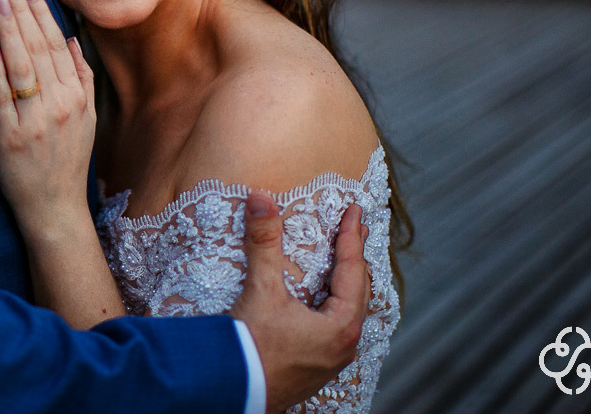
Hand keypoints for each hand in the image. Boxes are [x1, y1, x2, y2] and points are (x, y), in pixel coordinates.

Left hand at [0, 0, 95, 240]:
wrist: (56, 209)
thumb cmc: (66, 162)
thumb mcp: (86, 119)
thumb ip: (82, 78)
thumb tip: (71, 39)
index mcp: (76, 96)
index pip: (56, 44)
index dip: (40, 12)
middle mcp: (59, 105)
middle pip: (39, 48)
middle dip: (21, 11)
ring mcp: (35, 122)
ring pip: (22, 68)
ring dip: (10, 31)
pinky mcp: (11, 139)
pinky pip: (3, 101)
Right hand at [230, 193, 370, 413]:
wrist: (232, 391)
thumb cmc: (252, 347)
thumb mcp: (261, 289)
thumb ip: (263, 242)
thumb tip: (261, 199)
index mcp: (341, 325)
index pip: (353, 269)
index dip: (351, 237)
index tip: (355, 212)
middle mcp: (343, 346)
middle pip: (358, 291)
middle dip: (354, 258)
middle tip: (353, 231)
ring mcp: (330, 361)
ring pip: (349, 313)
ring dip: (346, 285)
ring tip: (344, 265)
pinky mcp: (314, 370)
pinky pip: (335, 330)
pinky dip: (334, 307)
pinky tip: (323, 305)